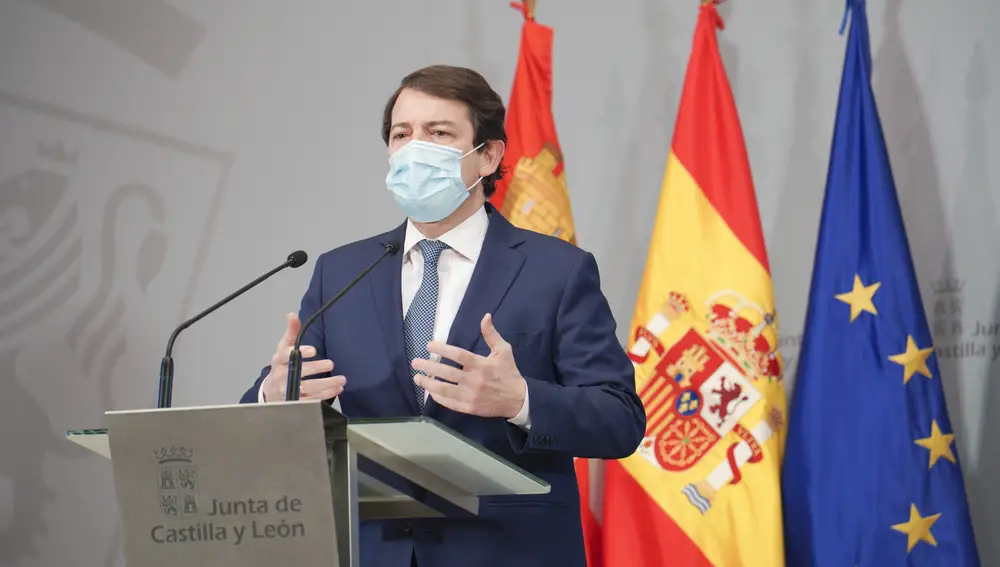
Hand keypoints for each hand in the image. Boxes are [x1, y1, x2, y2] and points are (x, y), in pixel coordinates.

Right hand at [260, 312, 344, 401]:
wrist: (271, 391)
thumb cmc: (281, 365)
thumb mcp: (283, 347)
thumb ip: (291, 331)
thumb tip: (291, 314)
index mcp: (279, 360)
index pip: (286, 355)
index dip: (300, 353)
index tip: (313, 350)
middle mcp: (282, 376)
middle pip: (299, 372)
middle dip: (316, 368)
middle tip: (331, 364)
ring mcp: (289, 391)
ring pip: (308, 389)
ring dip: (327, 384)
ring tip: (341, 379)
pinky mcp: (296, 402)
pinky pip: (312, 400)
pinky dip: (326, 395)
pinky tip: (337, 389)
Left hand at [411, 313, 526, 418]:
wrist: (518, 399)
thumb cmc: (509, 372)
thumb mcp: (503, 351)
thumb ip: (491, 334)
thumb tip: (485, 316)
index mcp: (481, 365)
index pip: (457, 355)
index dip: (442, 349)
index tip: (429, 345)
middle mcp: (473, 380)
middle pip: (446, 372)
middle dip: (428, 366)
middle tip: (415, 362)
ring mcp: (470, 396)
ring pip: (444, 389)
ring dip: (428, 383)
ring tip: (417, 378)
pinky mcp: (469, 408)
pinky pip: (449, 403)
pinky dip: (437, 398)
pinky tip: (429, 392)